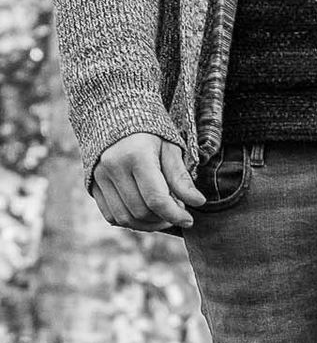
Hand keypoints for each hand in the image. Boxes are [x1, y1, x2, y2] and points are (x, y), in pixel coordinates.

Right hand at [90, 132, 204, 230]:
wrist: (114, 117)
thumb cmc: (150, 133)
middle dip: (164, 219)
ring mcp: (98, 177)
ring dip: (148, 224)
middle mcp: (113, 167)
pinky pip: (111, 216)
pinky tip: (146, 214)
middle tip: (177, 210)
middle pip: (141, 211)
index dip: (175, 215)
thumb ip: (181, 177)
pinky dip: (131, 221)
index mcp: (136, 156)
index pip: (156, 199)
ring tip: (163, 214)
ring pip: (125, 218)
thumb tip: (198, 202)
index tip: (189, 220)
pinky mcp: (92, 185)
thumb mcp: (171, 148)